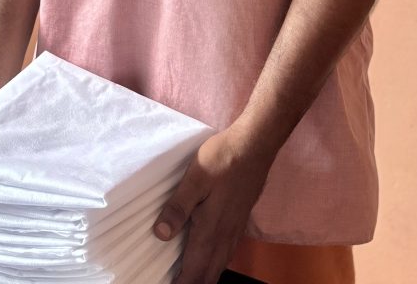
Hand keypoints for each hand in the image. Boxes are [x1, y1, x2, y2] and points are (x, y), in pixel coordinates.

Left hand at [152, 127, 273, 283]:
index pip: (195, 271)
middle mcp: (225, 235)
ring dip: (206, 276)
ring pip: (220, 265)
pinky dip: (217, 263)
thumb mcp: (195, 178)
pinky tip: (212, 258)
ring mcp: (235, 228)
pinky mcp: (241, 219)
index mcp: (210, 230)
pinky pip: (228, 252)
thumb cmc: (222, 158)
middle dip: (193, 283)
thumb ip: (178, 207)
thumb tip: (160, 235)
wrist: (255, 145)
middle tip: (176, 283)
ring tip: (191, 278)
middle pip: (209, 274)